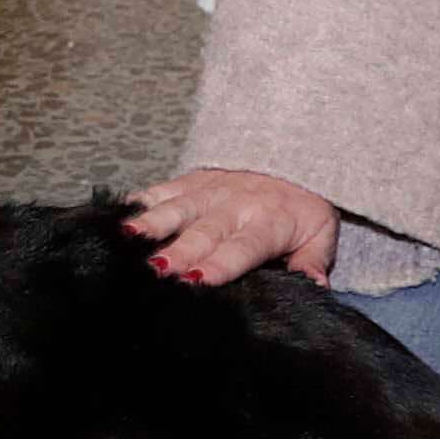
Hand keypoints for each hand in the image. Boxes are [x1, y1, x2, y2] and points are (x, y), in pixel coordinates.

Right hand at [122, 170, 338, 287]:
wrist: (292, 150)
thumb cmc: (302, 205)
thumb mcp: (321, 232)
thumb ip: (314, 261)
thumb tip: (313, 288)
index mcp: (268, 222)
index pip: (241, 247)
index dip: (219, 264)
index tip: (196, 280)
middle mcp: (234, 205)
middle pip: (203, 231)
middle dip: (179, 249)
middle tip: (157, 268)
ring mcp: (208, 190)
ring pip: (176, 208)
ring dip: (152, 224)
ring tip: (130, 238)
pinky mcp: (189, 179)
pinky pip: (161, 190)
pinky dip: (138, 202)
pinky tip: (117, 217)